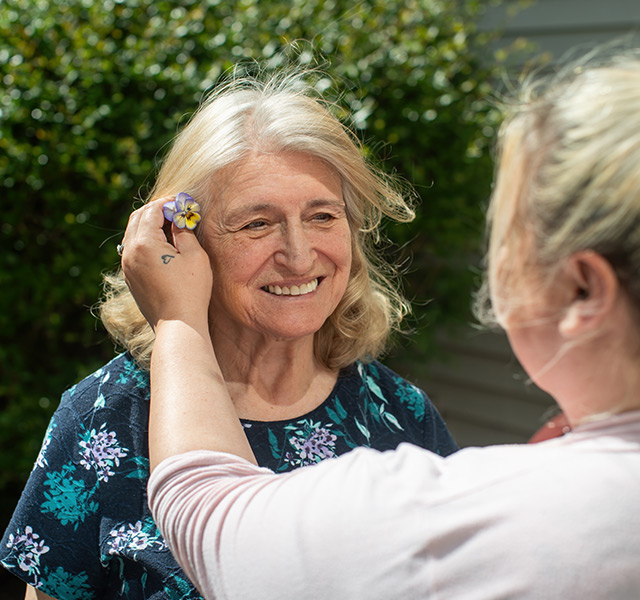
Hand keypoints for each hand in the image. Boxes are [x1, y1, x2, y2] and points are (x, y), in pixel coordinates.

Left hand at [120, 198, 212, 329]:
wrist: (178, 324)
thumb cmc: (190, 290)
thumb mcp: (195, 256)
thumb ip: (184, 231)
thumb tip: (179, 220)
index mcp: (144, 243)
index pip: (152, 211)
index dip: (168, 203)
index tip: (182, 203)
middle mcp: (129, 252)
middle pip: (137, 218)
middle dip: (156, 211)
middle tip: (175, 211)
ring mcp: (127, 266)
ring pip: (133, 234)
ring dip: (150, 226)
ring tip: (171, 227)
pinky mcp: (130, 277)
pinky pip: (133, 250)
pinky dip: (146, 241)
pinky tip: (164, 246)